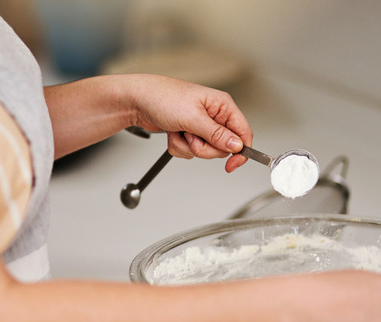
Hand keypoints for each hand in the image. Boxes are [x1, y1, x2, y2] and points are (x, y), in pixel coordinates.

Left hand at [127, 75, 252, 172]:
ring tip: (179, 130)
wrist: (137, 100)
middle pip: (223, 147)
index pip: (243, 132)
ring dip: (188, 146)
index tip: (231, 165)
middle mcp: (214, 116)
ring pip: (204, 151)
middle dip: (203, 147)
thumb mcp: (193, 117)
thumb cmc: (163, 98)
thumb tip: (237, 145)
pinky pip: (190, 151)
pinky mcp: (188, 133)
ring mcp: (200, 126)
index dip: (240, 151)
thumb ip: (217, 134)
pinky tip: (172, 133)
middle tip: (190, 136)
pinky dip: (179, 146)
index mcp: (222, 105)